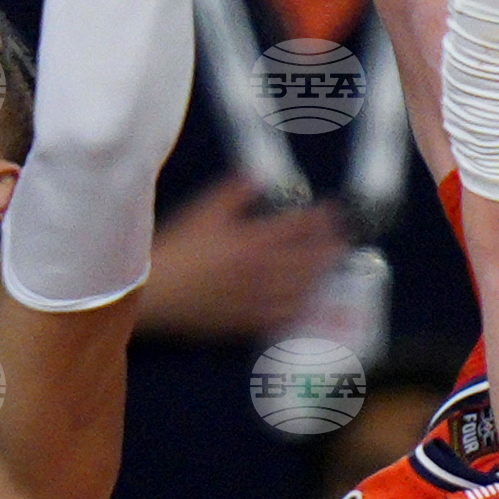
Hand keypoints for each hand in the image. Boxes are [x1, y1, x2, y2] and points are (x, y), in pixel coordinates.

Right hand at [136, 176, 348, 339]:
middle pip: (308, 260)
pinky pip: (282, 317)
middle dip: (330, 248)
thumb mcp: (203, 211)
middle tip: (344, 241)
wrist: (153, 293)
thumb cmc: (176, 249)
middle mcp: (262, 272)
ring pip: (300, 290)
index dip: (321, 217)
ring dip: (320, 278)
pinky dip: (299, 309)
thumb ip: (234, 192)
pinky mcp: (245, 322)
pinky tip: (306, 304)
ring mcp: (256, 300)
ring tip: (331, 269)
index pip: (298, 227)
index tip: (334, 210)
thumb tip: (258, 176)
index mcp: (252, 241)